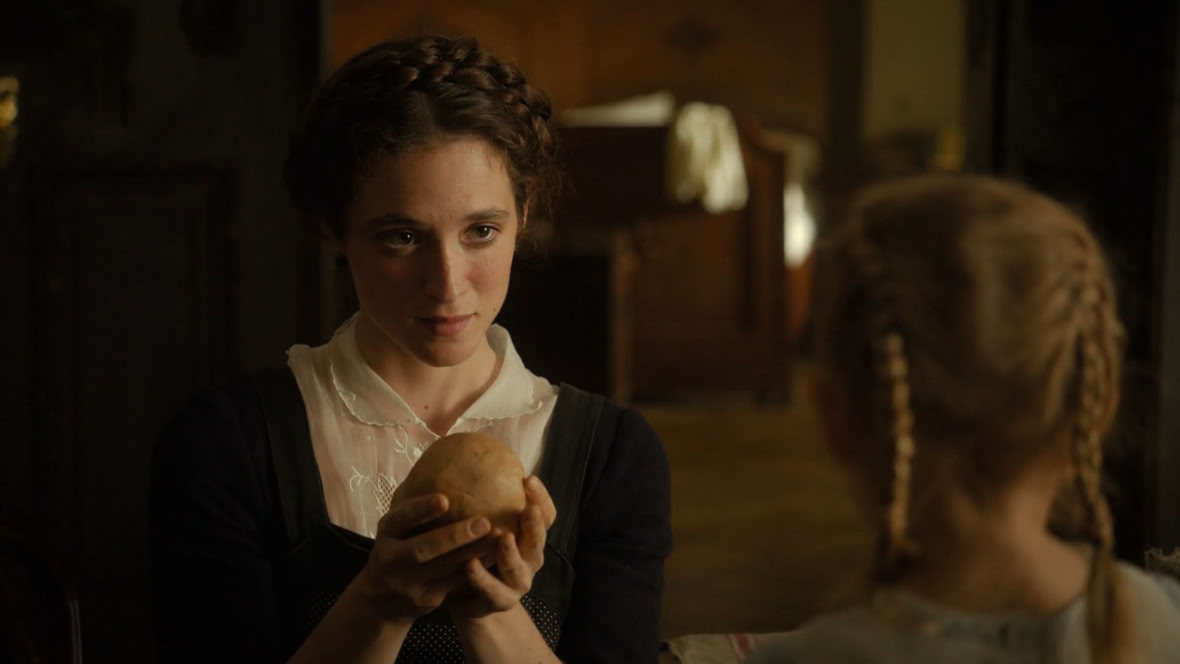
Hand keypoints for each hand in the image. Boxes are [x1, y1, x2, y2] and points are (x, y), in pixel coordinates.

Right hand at [358, 493, 498, 620]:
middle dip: (454, 536)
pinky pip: (454, 583)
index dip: (421, 510)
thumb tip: (441, 462)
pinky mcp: (425, 599)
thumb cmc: (397, 548)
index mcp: (385, 533)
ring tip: (499, 537)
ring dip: (473, 553)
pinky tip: (496, 555)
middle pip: (423, 549)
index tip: (445, 498)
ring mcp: (408, 583)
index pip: (401, 519)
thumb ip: (414, 505)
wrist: (381, 600)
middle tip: (484, 522)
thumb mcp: (395, 528)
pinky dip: (476, 568)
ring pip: (444, 568)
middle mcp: (392, 559)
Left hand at [446, 476, 557, 618]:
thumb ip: (484, 500)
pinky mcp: (498, 601)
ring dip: (510, 552)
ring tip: (502, 537)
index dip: (541, 497)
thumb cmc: (477, 551)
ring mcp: (516, 583)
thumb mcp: (484, 525)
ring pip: (518, 568)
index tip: (528, 478)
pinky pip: (491, 590)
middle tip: (528, 507)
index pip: (545, 514)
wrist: (466, 597)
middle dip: (534, 523)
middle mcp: (529, 559)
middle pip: (538, 540)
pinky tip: (468, 564)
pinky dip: (481, 578)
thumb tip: (467, 457)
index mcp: (530, 537)